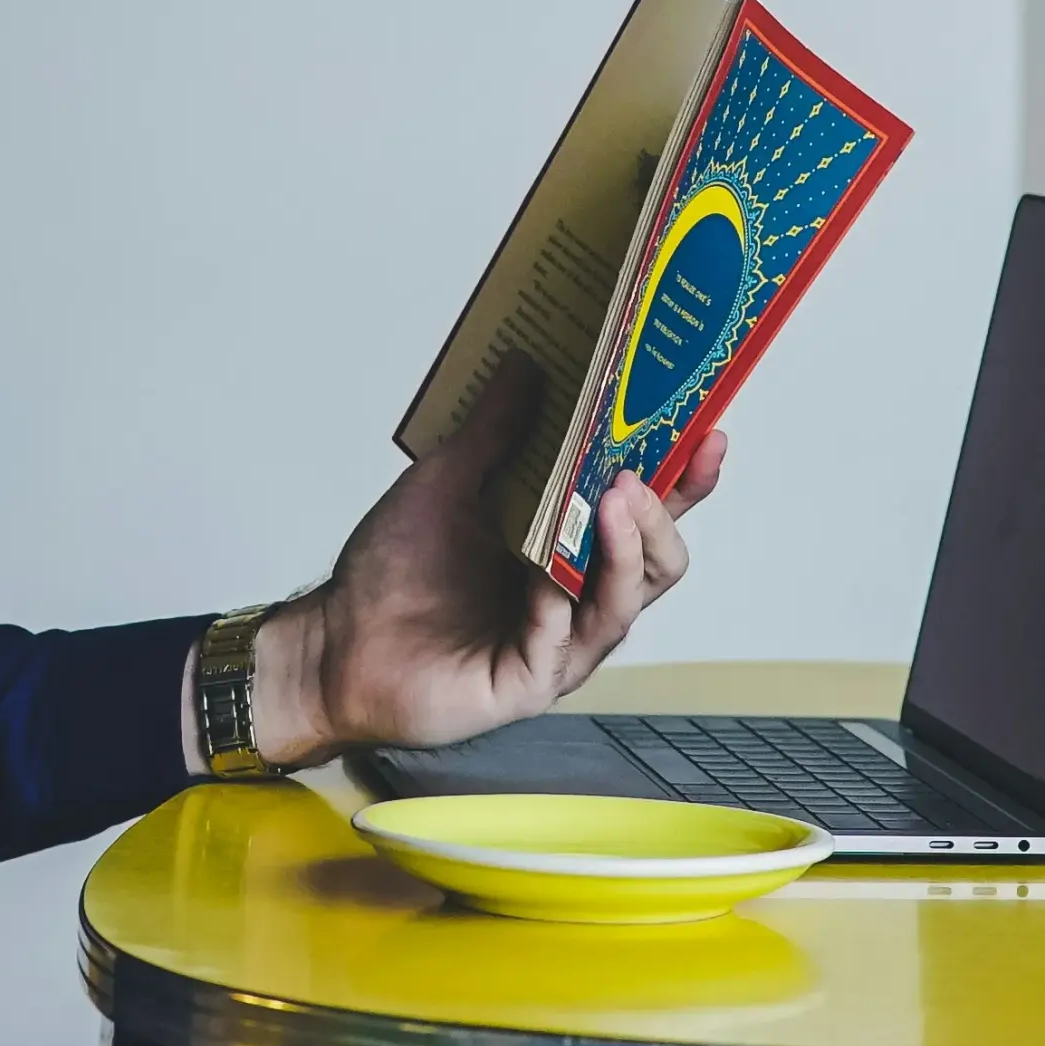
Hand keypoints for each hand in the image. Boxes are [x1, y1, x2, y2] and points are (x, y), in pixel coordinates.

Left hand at [239, 357, 725, 768]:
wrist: (337, 641)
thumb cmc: (393, 574)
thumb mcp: (446, 482)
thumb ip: (492, 431)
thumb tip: (526, 365)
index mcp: (569, 549)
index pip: (646, 513)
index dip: (685, 479)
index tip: (707, 434)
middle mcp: (577, 597)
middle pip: (658, 559)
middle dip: (661, 512)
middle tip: (636, 472)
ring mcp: (560, 643)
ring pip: (626, 600)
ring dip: (625, 548)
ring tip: (614, 500)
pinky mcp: (532, 680)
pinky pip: (568, 641)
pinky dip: (564, 601)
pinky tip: (551, 573)